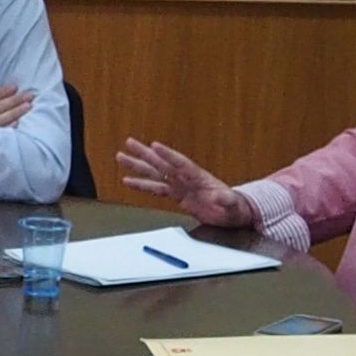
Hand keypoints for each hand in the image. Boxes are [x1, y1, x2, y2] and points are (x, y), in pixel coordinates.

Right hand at [116, 138, 245, 229]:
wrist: (233, 212)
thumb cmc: (235, 207)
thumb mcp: (232, 204)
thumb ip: (225, 200)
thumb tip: (218, 196)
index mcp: (198, 176)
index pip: (180, 163)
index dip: (167, 155)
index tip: (154, 145)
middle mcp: (186, 177)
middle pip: (162, 163)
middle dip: (145, 154)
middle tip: (129, 142)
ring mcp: (180, 184)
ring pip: (154, 172)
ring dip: (138, 165)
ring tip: (121, 157)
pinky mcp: (176, 194)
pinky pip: (156, 188)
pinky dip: (141, 184)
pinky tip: (128, 180)